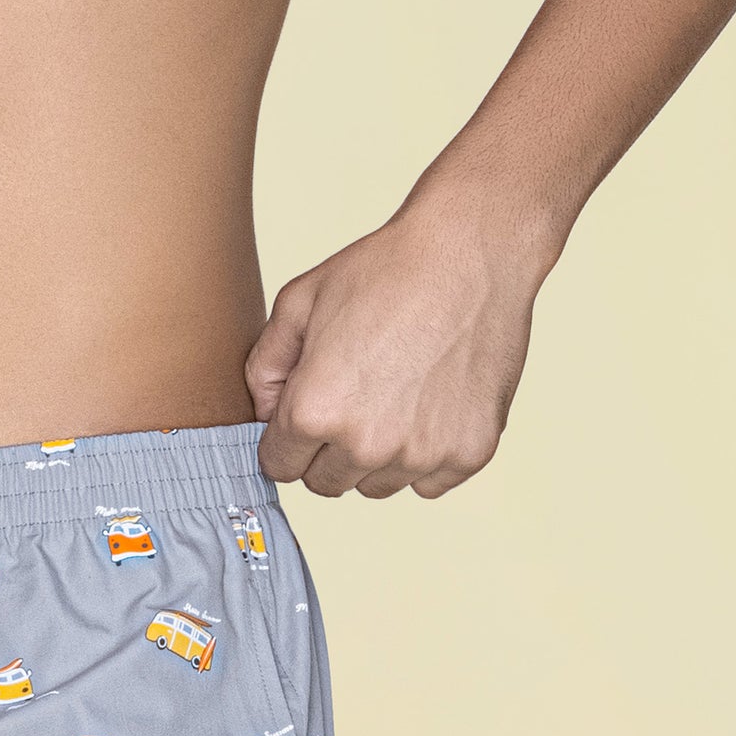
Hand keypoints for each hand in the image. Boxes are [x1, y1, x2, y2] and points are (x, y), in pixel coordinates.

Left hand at [247, 199, 545, 499]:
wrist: (472, 249)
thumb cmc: (384, 270)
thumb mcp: (297, 305)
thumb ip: (262, 370)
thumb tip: (264, 418)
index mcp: (314, 414)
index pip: (279, 466)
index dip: (289, 437)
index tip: (310, 409)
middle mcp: (366, 445)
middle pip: (325, 483)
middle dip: (328, 449)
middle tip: (356, 396)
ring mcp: (422, 454)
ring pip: (376, 486)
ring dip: (377, 455)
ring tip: (396, 394)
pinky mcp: (469, 453)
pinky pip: (428, 482)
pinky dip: (427, 455)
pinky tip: (431, 404)